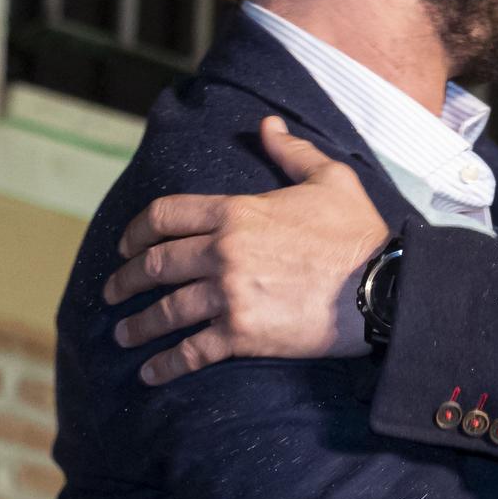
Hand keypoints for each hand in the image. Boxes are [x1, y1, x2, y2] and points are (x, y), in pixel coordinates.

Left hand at [104, 117, 389, 383]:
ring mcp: (230, 295)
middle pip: (155, 264)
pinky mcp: (243, 335)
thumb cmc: (360, 232)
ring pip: (166, 310)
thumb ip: (292, 151)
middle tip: (113, 291)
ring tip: (123, 334)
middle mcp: (223, 252)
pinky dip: (166, 364)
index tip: (125, 246)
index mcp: (236, 211)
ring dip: (138, 325)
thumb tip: (267, 125)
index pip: (164, 215)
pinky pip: (191, 351)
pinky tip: (150, 373)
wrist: (384, 286)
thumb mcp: (331, 179)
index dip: (136, 231)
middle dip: (126, 279)